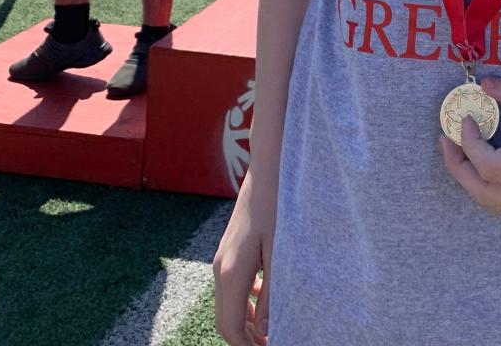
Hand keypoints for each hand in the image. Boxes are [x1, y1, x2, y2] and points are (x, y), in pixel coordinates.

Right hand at [214, 173, 275, 345]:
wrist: (267, 172)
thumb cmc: (277, 208)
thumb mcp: (279, 254)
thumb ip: (271, 295)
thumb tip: (264, 331)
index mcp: (231, 273)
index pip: (230, 327)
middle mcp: (221, 269)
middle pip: (225, 319)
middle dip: (244, 339)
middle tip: (270, 344)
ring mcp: (222, 259)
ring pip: (228, 304)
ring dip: (245, 322)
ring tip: (270, 330)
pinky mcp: (228, 251)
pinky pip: (232, 287)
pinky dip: (245, 302)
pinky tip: (264, 298)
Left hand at [439, 74, 500, 215]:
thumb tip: (482, 86)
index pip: (493, 168)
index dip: (469, 144)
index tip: (463, 116)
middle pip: (488, 197)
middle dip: (459, 168)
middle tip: (447, 137)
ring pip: (499, 206)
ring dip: (473, 180)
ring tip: (461, 146)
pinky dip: (493, 185)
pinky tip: (488, 156)